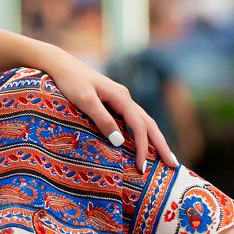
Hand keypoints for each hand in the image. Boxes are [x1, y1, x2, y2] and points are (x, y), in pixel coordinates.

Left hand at [43, 55, 174, 172]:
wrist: (60, 65)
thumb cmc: (70, 82)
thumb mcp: (85, 101)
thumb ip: (102, 119)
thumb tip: (120, 142)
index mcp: (121, 97)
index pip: (139, 126)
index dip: (143, 148)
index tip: (142, 168)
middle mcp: (125, 98)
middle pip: (149, 123)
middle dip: (162, 145)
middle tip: (173, 165)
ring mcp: (120, 100)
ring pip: (144, 122)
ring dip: (155, 140)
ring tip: (166, 157)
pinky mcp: (113, 103)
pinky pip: (134, 121)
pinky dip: (143, 134)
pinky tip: (144, 144)